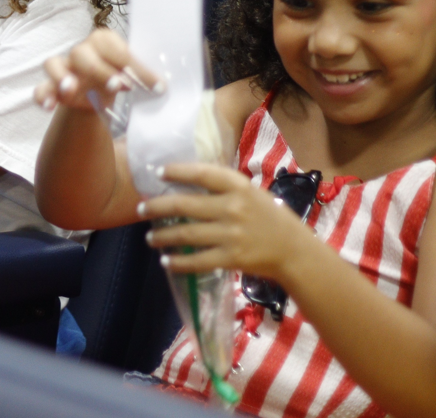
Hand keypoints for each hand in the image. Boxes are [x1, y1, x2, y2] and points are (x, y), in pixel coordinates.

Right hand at [35, 28, 160, 111]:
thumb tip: (162, 86)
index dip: (132, 65)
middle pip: (82, 53)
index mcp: (104, 41)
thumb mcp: (134, 75)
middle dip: (99, 70)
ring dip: (62, 76)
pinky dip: (43, 95)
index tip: (153, 85)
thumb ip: (142, 76)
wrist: (100, 95)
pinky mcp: (52, 87)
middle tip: (118, 87)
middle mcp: (81, 51)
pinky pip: (40, 88)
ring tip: (71, 89)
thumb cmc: (120, 78)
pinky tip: (49, 106)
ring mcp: (64, 68)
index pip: (116, 49)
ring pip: (54, 64)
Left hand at [138, 163, 316, 281]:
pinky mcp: (231, 258)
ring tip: (149, 237)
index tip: (159, 173)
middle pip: (184, 205)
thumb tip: (188, 180)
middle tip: (141, 209)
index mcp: (239, 186)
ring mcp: (231, 234)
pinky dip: (178, 263)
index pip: (202, 173)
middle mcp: (232, 208)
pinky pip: (197, 261)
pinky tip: (165, 261)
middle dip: (157, 207)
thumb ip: (224, 187)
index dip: (177, 171)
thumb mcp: (251, 193)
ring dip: (162, 236)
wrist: (295, 251)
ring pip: (186, 234)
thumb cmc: (270, 218)